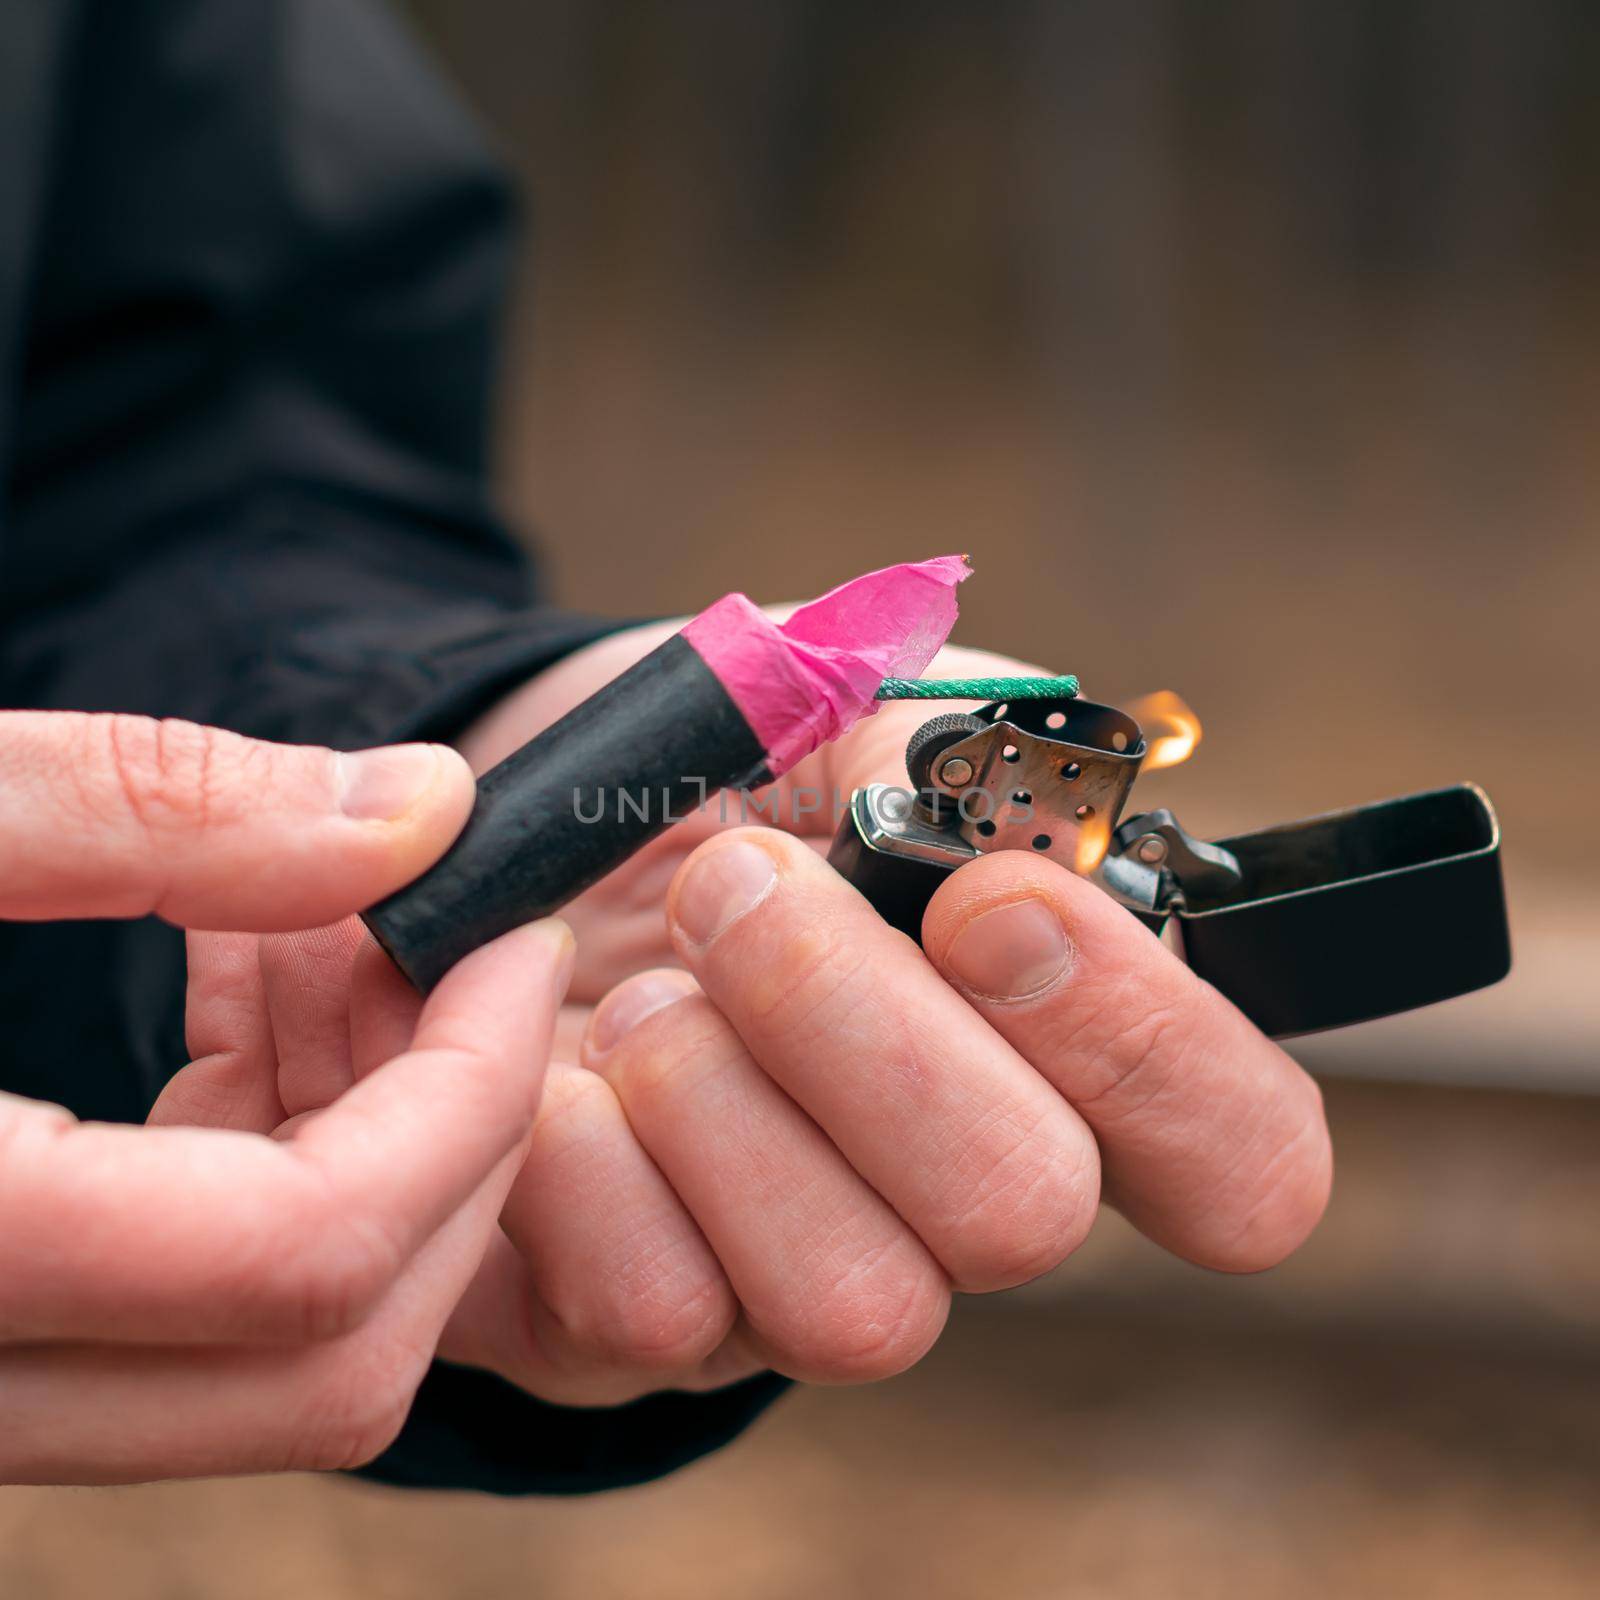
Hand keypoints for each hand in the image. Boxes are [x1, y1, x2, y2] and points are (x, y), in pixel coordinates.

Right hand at [0, 711, 570, 1482]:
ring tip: (341, 949)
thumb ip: (159, 806)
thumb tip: (424, 810)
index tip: (508, 928)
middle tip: (451, 943)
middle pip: (339, 1351)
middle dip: (454, 1137)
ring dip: (385, 1149)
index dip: (470, 1089)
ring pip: (289, 1354)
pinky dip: (292, 1163)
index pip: (314, 1257)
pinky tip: (256, 1007)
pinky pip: (209, 1312)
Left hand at [442, 625, 1332, 1403]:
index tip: (987, 901)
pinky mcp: (648, 1337)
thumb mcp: (841, 713)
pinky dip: (588, 1159)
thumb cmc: (723, 782)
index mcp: (1065, 1060)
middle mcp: (962, 1202)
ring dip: (722, 1094)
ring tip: (646, 987)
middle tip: (740, 887)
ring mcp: (813, 1288)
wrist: (534, 844)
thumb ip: (949, 752)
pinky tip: (561, 1068)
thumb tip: (1007, 829)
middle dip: (865, 1029)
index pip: (1242, 1158)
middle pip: (1026, 1216)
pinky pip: (655, 1309)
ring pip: (855, 1303)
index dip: (1146, 1047)